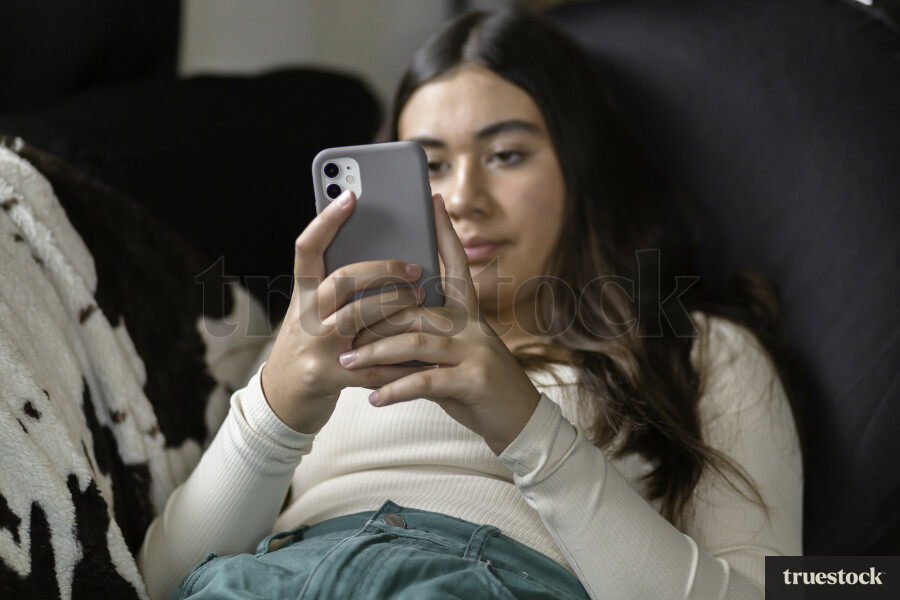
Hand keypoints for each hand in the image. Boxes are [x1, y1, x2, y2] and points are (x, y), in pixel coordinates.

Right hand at [261, 190, 427, 432]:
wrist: (283, 401)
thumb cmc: (312, 347)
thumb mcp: (314, 312)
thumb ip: (338, 288)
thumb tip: (388, 253)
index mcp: (303, 294)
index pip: (308, 249)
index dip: (327, 220)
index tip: (352, 194)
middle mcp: (306, 316)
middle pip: (341, 279)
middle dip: (381, 268)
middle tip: (414, 266)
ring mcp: (316, 347)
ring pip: (358, 316)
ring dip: (396, 305)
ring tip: (423, 299)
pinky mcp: (330, 376)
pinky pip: (373, 364)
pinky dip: (402, 359)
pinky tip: (425, 353)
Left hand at [338, 194, 541, 454]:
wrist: (519, 422)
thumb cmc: (478, 386)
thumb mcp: (454, 355)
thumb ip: (425, 340)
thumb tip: (381, 328)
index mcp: (469, 314)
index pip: (456, 264)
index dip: (444, 232)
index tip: (433, 200)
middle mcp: (474, 326)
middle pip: (415, 308)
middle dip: (373, 318)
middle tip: (340, 328)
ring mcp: (476, 352)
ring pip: (415, 341)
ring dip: (376, 353)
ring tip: (348, 363)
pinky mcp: (474, 381)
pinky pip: (425, 380)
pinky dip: (395, 388)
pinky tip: (375, 397)